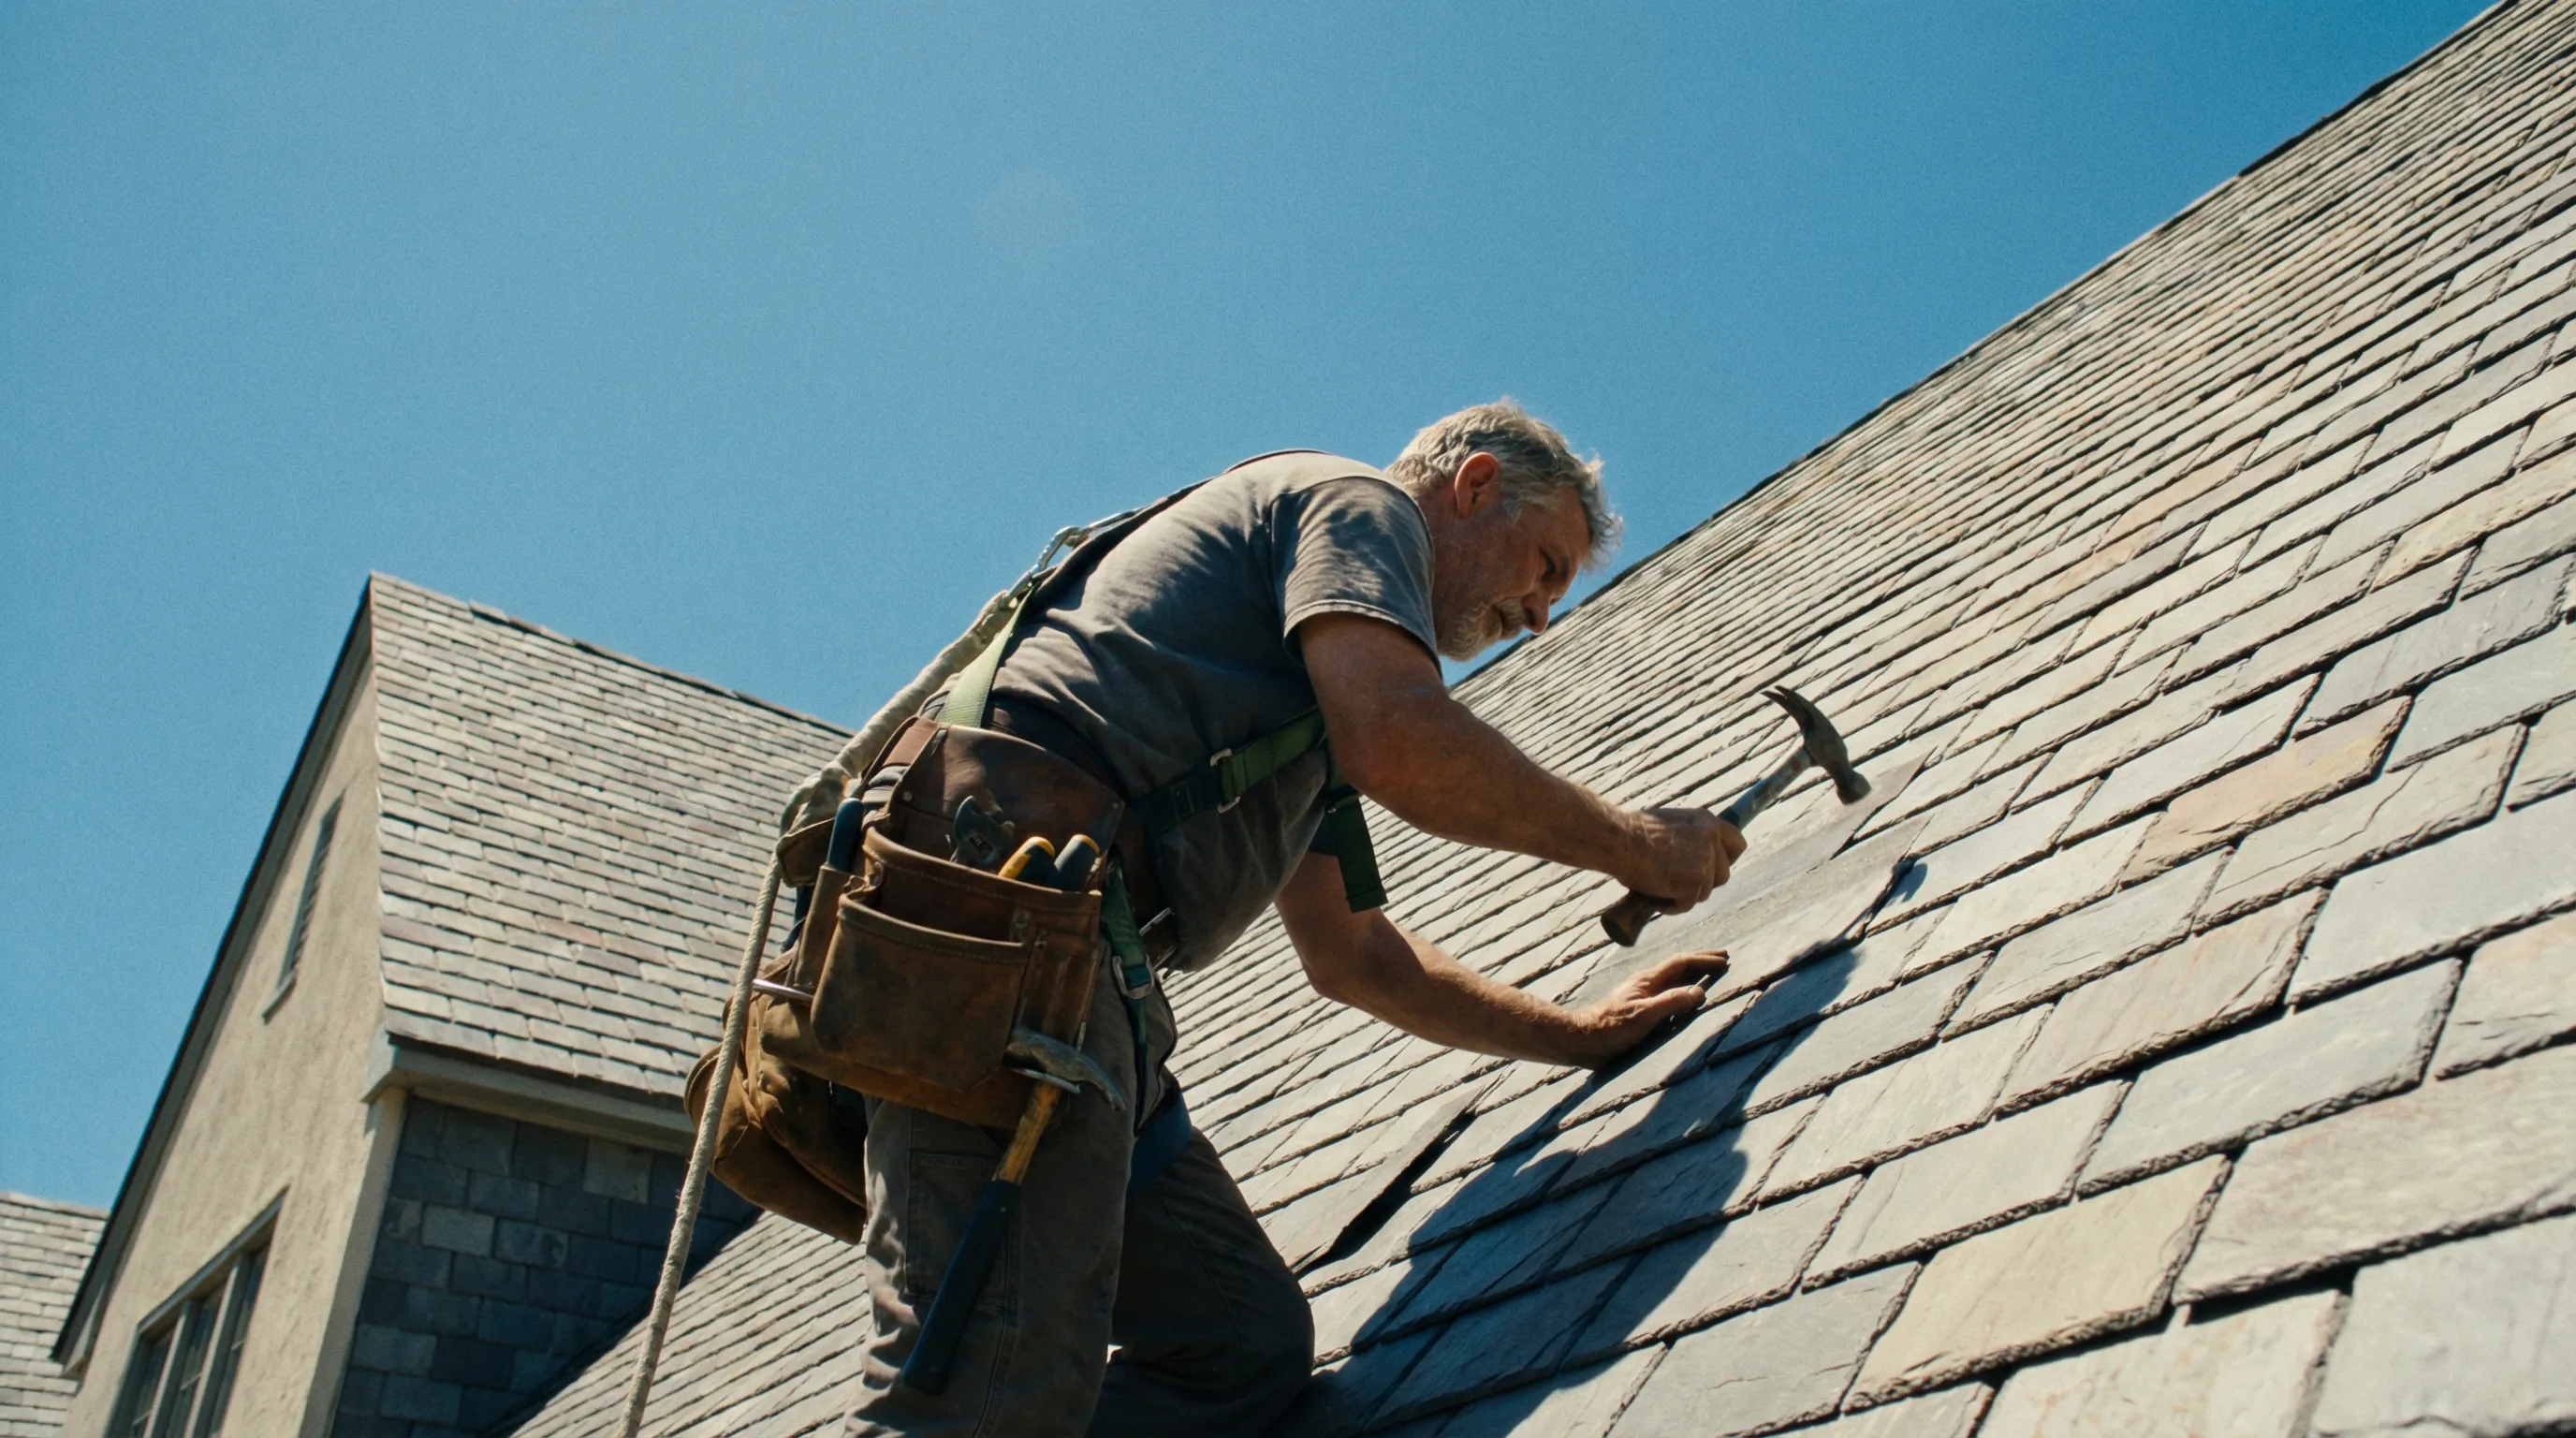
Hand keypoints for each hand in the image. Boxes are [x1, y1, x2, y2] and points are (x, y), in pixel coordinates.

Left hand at [1564, 951, 1730, 1066]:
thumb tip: (1700, 991)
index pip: (1680, 963)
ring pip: (1673, 978)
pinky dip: (1683, 989)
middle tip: (1723, 957)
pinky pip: (1668, 992)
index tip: (1724, 960)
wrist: (1583, 1039)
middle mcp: (1646, 984)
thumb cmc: (1610, 1028)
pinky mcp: (1640, 1008)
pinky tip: (1685, 997)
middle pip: (1678, 966)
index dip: (1703, 960)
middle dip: (1701, 960)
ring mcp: (1643, 995)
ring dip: (1693, 973)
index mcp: (1648, 980)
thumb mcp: (1643, 1016)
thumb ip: (1670, 1002)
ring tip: (1710, 972)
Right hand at [1619, 808, 1746, 911]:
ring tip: (1660, 887)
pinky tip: (1656, 895)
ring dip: (1685, 895)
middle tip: (1679, 883)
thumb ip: (1688, 838)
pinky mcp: (1696, 882)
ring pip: (1705, 892)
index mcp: (1706, 821)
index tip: (1713, 868)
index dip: (1726, 859)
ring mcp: (1706, 861)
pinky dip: (1672, 905)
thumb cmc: (1632, 834)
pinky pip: (1688, 904)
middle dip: (1704, 883)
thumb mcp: (1669, 825)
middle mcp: (1712, 839)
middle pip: (1724, 874)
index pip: (1737, 844)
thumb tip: (1691, 856)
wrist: (1621, 842)